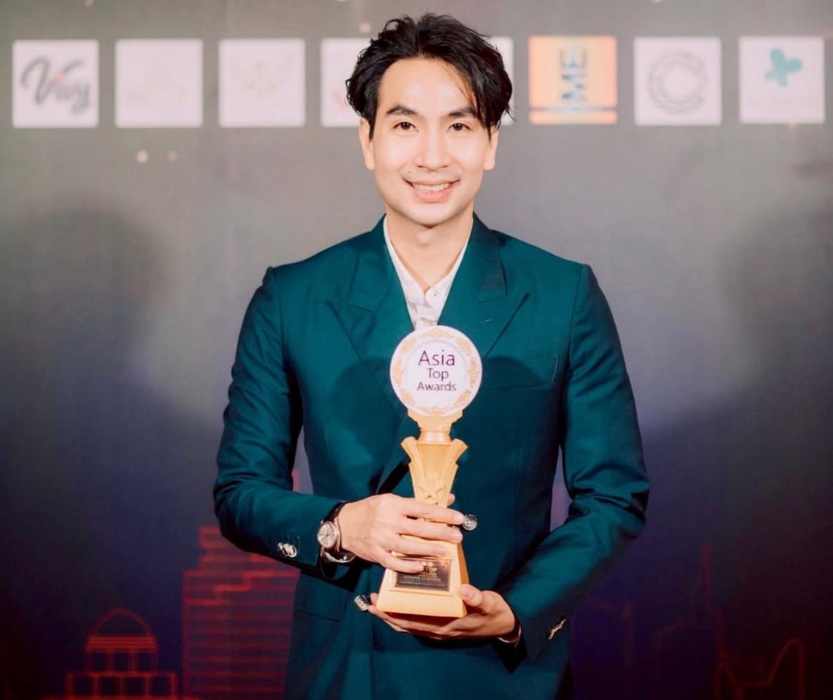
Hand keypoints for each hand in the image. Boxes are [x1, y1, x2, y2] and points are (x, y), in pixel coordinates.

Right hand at [338, 494, 463, 572]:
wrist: (343, 524)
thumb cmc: (372, 510)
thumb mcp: (391, 500)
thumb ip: (418, 503)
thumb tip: (448, 499)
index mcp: (392, 504)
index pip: (422, 508)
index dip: (442, 514)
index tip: (459, 518)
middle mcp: (387, 521)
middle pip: (418, 528)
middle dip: (440, 532)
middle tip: (458, 536)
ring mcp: (380, 539)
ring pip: (408, 546)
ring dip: (428, 549)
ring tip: (444, 551)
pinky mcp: (375, 554)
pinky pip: (393, 562)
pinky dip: (407, 566)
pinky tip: (421, 566)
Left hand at [368, 584, 518, 639]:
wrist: (503, 625)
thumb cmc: (493, 612)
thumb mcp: (488, 603)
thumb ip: (476, 597)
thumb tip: (464, 589)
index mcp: (447, 624)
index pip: (415, 621)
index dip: (396, 614)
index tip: (381, 603)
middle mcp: (439, 629)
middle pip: (407, 625)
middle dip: (388, 615)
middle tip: (372, 602)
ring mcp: (440, 629)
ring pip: (410, 625)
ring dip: (394, 616)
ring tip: (380, 604)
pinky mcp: (442, 625)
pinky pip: (418, 622)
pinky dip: (405, 616)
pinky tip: (399, 606)